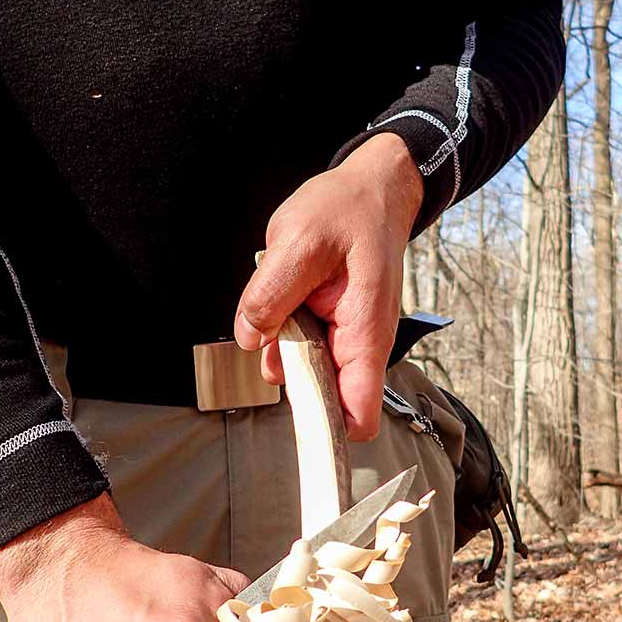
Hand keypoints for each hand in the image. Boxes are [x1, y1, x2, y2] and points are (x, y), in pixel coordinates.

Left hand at [234, 133, 422, 439]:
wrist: (373, 188)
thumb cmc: (349, 209)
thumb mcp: (299, 243)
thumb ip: (269, 295)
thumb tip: (249, 338)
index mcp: (364, 334)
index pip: (358, 416)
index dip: (326, 432)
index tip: (295, 428)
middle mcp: (359, 344)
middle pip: (322, 397)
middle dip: (289, 376)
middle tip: (277, 326)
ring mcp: (344, 337)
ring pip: (305, 370)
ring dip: (282, 347)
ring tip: (284, 297)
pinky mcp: (330, 326)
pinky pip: (300, 345)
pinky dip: (283, 330)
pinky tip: (284, 297)